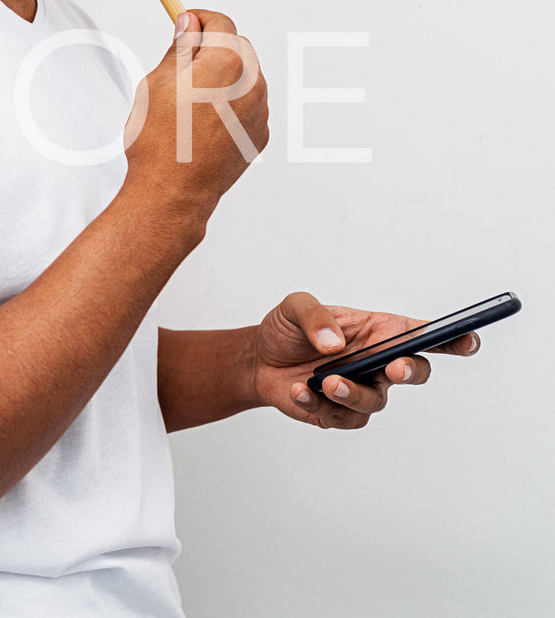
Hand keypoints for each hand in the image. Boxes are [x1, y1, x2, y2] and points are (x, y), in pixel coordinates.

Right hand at [123, 10, 268, 220]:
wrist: (172, 192)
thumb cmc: (159, 142)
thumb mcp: (156, 84)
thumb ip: (179, 49)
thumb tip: (189, 26)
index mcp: (225, 64)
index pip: (220, 23)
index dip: (199, 19)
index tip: (184, 24)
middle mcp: (251, 84)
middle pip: (238, 47)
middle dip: (214, 47)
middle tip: (182, 64)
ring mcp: (259, 111)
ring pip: (247, 75)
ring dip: (225, 75)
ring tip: (190, 99)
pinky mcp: (259, 134)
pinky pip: (250, 104)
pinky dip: (232, 102)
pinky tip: (203, 120)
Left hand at [250, 291, 480, 428]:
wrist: (258, 360)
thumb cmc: (286, 330)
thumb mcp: (294, 308)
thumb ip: (314, 316)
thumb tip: (335, 343)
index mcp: (378, 332)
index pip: (423, 335)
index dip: (452, 338)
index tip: (468, 340)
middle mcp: (378, 361)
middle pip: (414, 371)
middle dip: (409, 371)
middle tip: (392, 368)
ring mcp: (363, 389)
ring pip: (376, 401)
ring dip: (353, 393)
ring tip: (325, 382)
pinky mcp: (341, 413)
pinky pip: (342, 417)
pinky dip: (318, 405)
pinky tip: (298, 391)